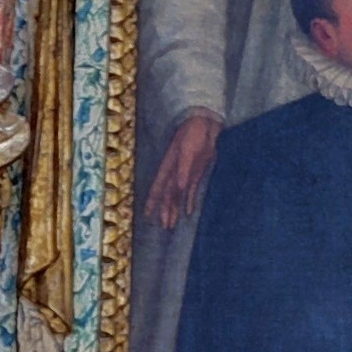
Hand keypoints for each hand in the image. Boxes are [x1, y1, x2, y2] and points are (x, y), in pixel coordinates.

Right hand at [143, 110, 221, 229]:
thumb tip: (178, 188)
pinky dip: (190, 201)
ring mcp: (186, 173)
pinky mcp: (197, 173)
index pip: (159, 188)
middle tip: (165, 226)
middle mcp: (175, 173)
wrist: (205, 125)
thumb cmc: (193, 135)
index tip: (146, 215)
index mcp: (169, 167)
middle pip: (168, 195)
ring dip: (176, 209)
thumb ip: (184, 170)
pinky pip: (192, 191)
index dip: (153, 202)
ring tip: (172, 224)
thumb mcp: (189, 151)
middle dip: (165, 211)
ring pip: (178, 195)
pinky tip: (188, 212)